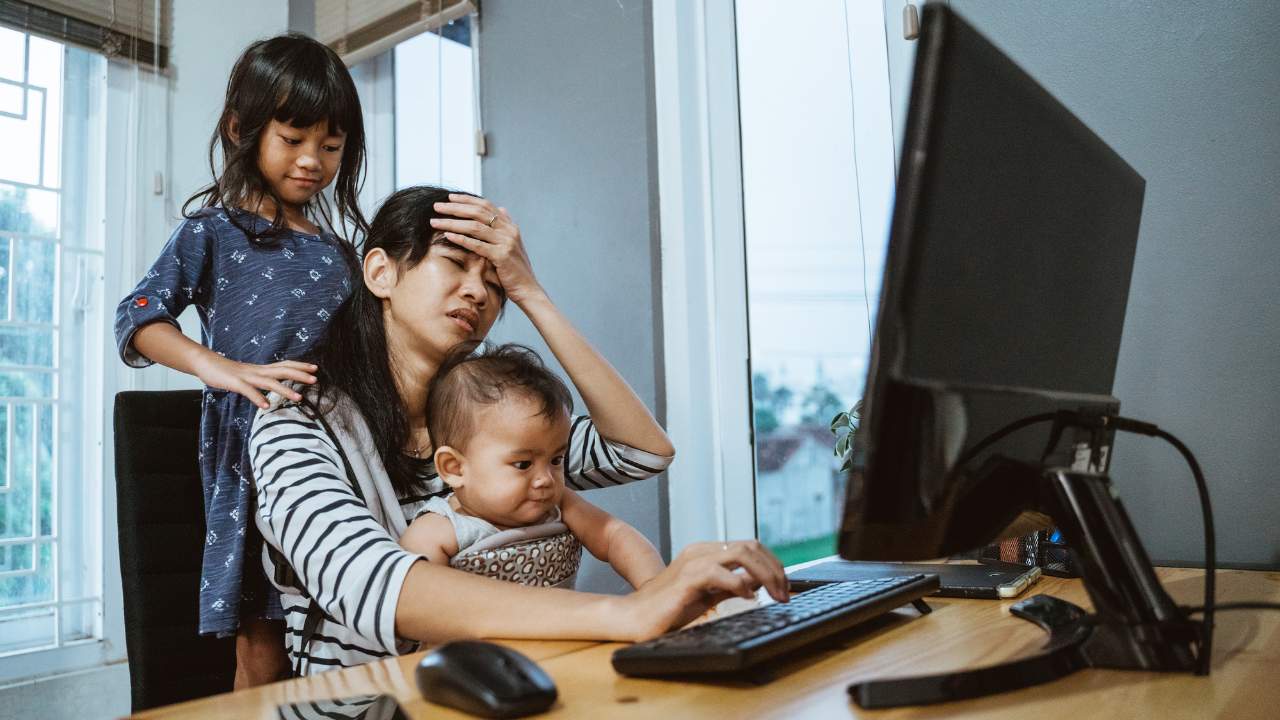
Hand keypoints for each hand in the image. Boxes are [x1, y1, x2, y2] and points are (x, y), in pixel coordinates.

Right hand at [193, 354, 316, 409]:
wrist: (207, 364)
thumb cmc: (229, 372)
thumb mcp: (249, 376)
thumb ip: (262, 380)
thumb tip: (274, 387)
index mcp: (262, 369)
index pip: (285, 365)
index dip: (300, 366)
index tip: (315, 368)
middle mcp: (258, 371)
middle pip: (283, 370)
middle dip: (300, 375)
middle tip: (315, 379)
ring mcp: (247, 377)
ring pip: (269, 382)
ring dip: (285, 389)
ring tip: (299, 397)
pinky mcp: (235, 383)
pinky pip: (248, 391)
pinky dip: (258, 398)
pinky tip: (266, 406)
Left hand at [429, 194, 544, 305]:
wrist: (528, 290)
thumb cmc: (516, 270)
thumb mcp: (513, 245)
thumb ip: (505, 227)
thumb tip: (502, 209)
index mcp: (510, 227)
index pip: (486, 205)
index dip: (467, 199)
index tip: (449, 197)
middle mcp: (509, 231)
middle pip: (478, 213)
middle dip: (455, 208)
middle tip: (437, 206)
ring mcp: (506, 243)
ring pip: (475, 227)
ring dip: (452, 222)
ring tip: (435, 221)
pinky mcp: (502, 256)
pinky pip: (477, 245)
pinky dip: (461, 239)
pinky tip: (447, 236)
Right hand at [613, 540, 788, 640]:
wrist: (636, 616)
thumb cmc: (670, 607)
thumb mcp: (710, 594)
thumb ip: (732, 585)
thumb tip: (759, 581)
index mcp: (707, 553)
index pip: (750, 546)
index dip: (773, 564)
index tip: (784, 586)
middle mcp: (701, 552)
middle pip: (750, 546)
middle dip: (775, 569)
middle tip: (785, 593)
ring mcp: (692, 563)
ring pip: (740, 553)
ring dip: (764, 574)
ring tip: (774, 594)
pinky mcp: (685, 580)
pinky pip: (718, 573)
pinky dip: (738, 583)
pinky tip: (747, 597)